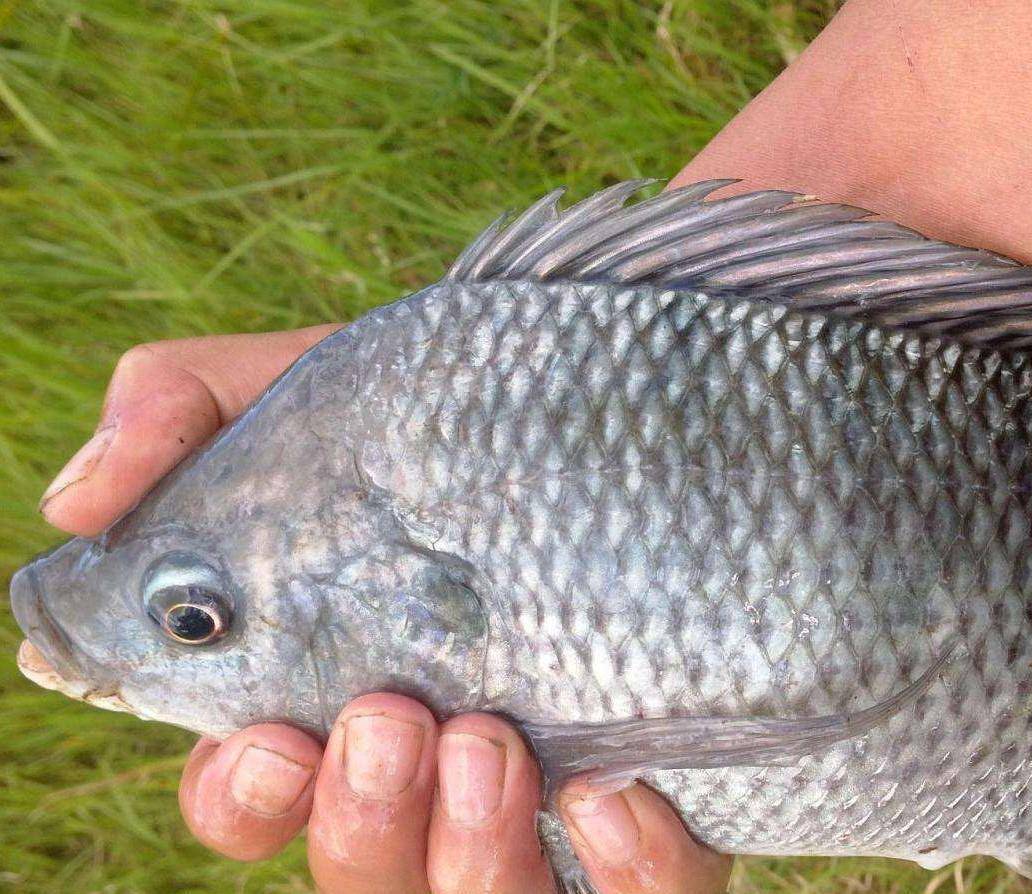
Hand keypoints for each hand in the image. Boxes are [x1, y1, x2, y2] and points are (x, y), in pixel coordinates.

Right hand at [41, 331, 731, 893]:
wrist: (622, 404)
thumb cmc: (459, 408)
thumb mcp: (321, 383)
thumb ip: (187, 411)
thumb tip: (78, 500)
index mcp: (334, 694)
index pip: (256, 800)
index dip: (245, 800)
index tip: (269, 743)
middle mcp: (436, 766)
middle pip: (364, 873)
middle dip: (360, 823)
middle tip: (389, 719)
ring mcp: (550, 794)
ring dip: (468, 851)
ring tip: (486, 740)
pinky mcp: (666, 801)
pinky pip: (650, 890)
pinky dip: (632, 863)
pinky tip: (615, 789)